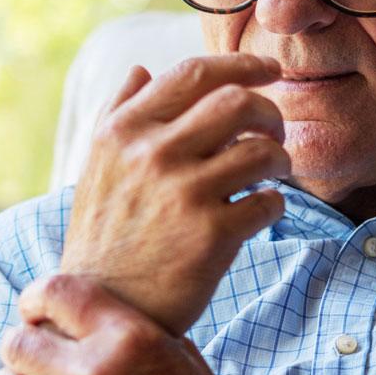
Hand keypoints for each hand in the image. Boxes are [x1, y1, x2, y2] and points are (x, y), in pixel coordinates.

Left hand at [0, 274, 274, 374]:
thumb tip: (84, 311)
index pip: (55, 293)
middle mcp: (100, 374)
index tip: (32, 313)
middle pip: (20, 344)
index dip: (34, 299)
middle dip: (18, 348)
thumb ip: (130, 329)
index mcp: (130, 336)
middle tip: (24, 358)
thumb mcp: (180, 354)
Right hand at [61, 54, 289, 335]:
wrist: (102, 309)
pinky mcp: (212, 235)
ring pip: (262, 150)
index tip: (270, 70)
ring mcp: (184, 193)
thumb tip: (140, 68)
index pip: (195, 73)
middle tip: (274, 132)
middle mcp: (152, 154)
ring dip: (279, 159)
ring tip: (272, 174)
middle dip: (269, 113)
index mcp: (124, 130)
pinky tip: (261, 212)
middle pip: (238, 102)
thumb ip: (117, 113)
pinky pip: (269, 201)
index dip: (243, 65)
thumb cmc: (105, 238)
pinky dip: (275, 203)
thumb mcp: (96, 168)